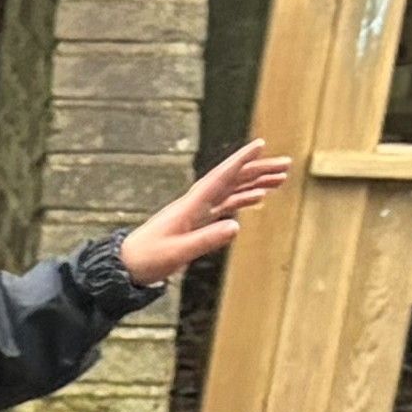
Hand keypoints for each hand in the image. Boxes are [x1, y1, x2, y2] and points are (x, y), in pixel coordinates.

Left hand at [116, 141, 291, 284]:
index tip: (260, 144)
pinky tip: (257, 198)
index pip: (220, 177)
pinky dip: (242, 199)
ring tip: (280, 178)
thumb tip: (236, 226)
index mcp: (189, 206)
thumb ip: (206, 240)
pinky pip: (223, 205)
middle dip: (258, 170)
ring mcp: (195, 211)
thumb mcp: (178, 253)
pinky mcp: (194, 222)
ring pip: (230, 190)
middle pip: (231, 180)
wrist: (125, 266)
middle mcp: (194, 203)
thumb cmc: (147, 259)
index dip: (240, 160)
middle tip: (286, 164)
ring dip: (255, 182)